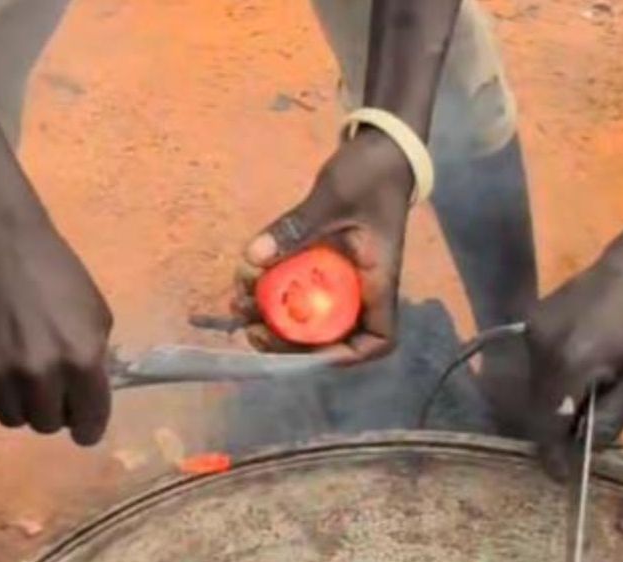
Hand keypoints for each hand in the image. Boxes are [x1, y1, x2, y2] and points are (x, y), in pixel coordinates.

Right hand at [0, 213, 114, 443]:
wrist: (1, 242)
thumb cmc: (56, 275)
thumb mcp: (97, 316)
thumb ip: (96, 362)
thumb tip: (86, 399)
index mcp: (82, 360)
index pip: (89, 428)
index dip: (86, 425)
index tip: (79, 417)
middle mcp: (40, 374)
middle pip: (47, 426)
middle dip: (50, 408)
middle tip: (43, 381)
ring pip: (11, 420)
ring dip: (16, 403)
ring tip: (13, 371)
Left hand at [235, 133, 413, 361]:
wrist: (382, 146)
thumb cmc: (371, 171)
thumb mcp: (333, 196)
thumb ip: (295, 227)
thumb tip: (252, 258)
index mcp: (379, 281)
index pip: (378, 340)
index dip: (345, 355)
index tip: (307, 348)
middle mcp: (363, 288)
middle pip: (332, 336)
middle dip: (289, 339)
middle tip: (251, 329)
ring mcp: (345, 277)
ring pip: (310, 314)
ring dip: (273, 316)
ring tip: (239, 304)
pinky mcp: (327, 262)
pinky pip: (300, 287)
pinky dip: (274, 289)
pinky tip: (246, 278)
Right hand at [525, 229, 622, 477]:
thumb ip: (613, 417)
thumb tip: (584, 450)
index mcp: (571, 366)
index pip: (549, 426)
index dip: (553, 456)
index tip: (562, 477)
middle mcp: (542, 350)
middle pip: (538, 410)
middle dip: (554, 432)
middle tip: (577, 446)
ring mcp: (533, 332)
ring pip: (534, 389)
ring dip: (553, 406)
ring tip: (582, 408)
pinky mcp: (532, 319)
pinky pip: (536, 365)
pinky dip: (551, 381)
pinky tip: (576, 378)